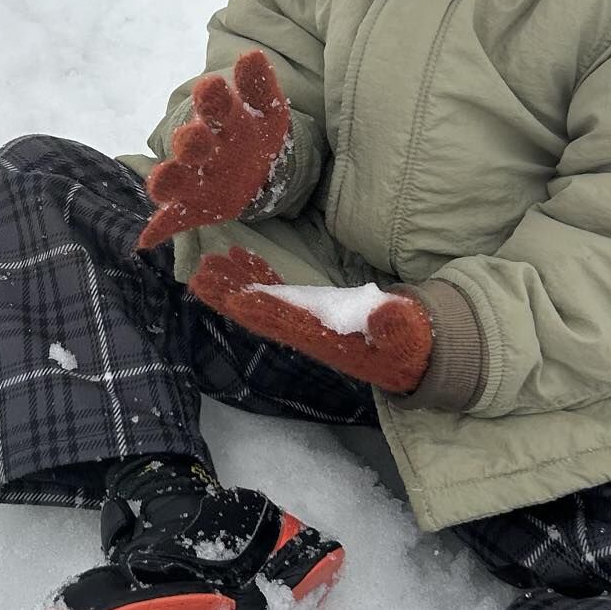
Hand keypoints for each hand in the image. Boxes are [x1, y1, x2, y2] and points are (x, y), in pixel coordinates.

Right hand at [137, 51, 289, 250]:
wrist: (256, 170)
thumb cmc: (255, 134)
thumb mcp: (267, 111)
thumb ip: (260, 85)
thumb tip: (252, 56)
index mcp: (220, 121)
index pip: (212, 106)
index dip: (211, 98)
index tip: (212, 86)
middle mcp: (201, 149)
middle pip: (190, 143)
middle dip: (190, 141)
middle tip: (192, 137)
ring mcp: (194, 179)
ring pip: (174, 179)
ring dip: (166, 181)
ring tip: (161, 185)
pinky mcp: (192, 208)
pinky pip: (172, 219)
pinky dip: (158, 229)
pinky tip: (146, 240)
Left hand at [188, 246, 432, 394]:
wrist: (410, 352)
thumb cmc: (409, 344)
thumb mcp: (409, 337)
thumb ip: (397, 327)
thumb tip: (386, 314)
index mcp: (324, 336)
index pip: (285, 323)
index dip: (259, 309)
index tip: (232, 297)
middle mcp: (306, 330)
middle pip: (261, 312)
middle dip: (231, 294)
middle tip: (199, 274)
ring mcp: (305, 320)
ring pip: (262, 300)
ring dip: (235, 281)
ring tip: (208, 261)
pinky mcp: (309, 309)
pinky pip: (277, 291)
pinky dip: (257, 275)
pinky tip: (240, 257)